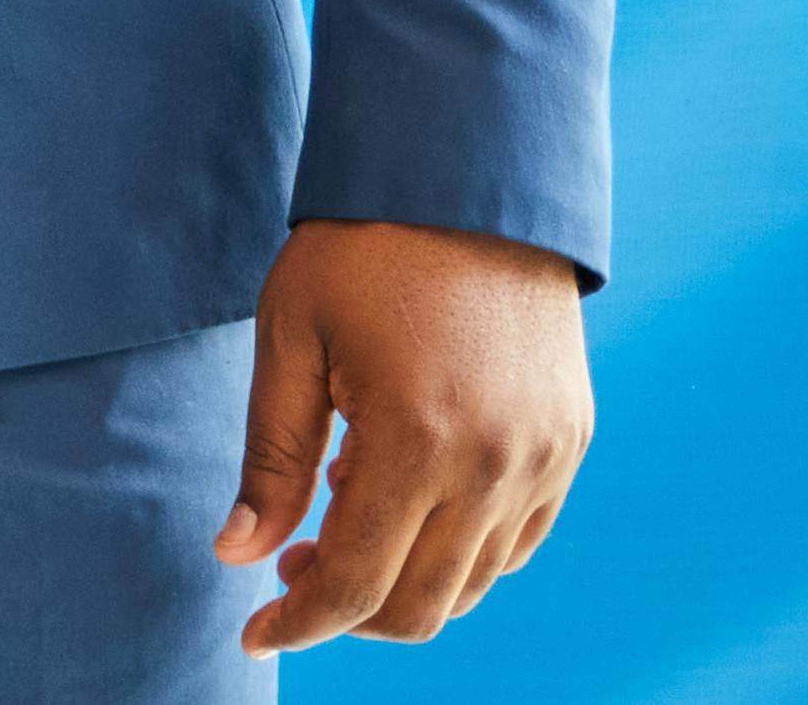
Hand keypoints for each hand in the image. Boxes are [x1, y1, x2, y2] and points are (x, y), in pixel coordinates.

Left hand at [220, 219, 594, 649]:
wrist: (468, 177)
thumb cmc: (362, 248)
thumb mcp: (290, 340)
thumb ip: (269, 460)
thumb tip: (236, 554)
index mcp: (416, 440)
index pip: (356, 585)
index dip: (299, 622)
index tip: (253, 630)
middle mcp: (495, 464)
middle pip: (420, 605)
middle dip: (346, 613)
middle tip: (291, 568)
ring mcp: (545, 458)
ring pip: (473, 583)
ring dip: (403, 583)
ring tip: (342, 521)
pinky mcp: (571, 441)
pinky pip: (518, 541)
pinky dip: (460, 552)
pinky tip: (408, 503)